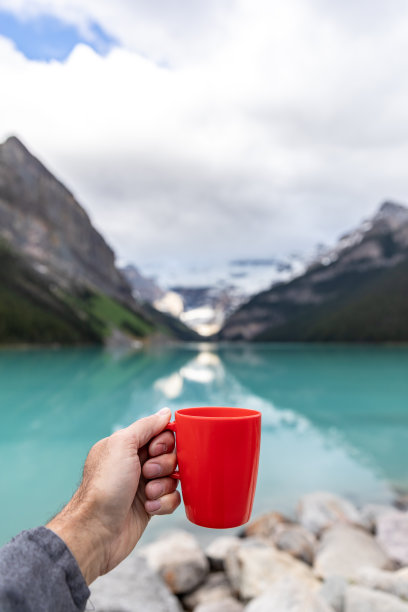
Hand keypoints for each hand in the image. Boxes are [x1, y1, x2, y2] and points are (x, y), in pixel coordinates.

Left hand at [47, 407, 179, 583]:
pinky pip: (172, 498)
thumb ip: (146, 426)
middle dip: (164, 464)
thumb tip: (166, 412)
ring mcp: (143, 485)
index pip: (159, 433)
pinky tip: (149, 508)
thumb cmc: (105, 486)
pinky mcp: (150, 506)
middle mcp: (135, 464)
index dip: (164, 441)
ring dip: (163, 485)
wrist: (96, 531)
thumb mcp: (122, 445)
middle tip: (147, 472)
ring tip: (146, 494)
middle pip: (170, 454)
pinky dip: (164, 503)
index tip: (154, 450)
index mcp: (125, 446)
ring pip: (173, 477)